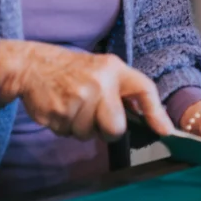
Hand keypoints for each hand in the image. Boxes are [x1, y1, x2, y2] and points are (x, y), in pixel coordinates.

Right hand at [0, 39, 172, 141]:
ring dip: (81, 127)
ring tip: (73, 106)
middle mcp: (99, 82)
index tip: (166, 131)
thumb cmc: (74, 71)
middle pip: (116, 128)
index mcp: (113, 69)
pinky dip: (65, 127)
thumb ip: (123, 91)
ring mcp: (77, 98)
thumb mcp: (102, 70)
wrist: (34, 65)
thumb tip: (150, 120)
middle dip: (107, 131)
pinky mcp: (58, 112)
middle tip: (96, 117)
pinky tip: (61, 108)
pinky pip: (69, 134)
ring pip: (89, 135)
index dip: (157, 113)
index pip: (144, 89)